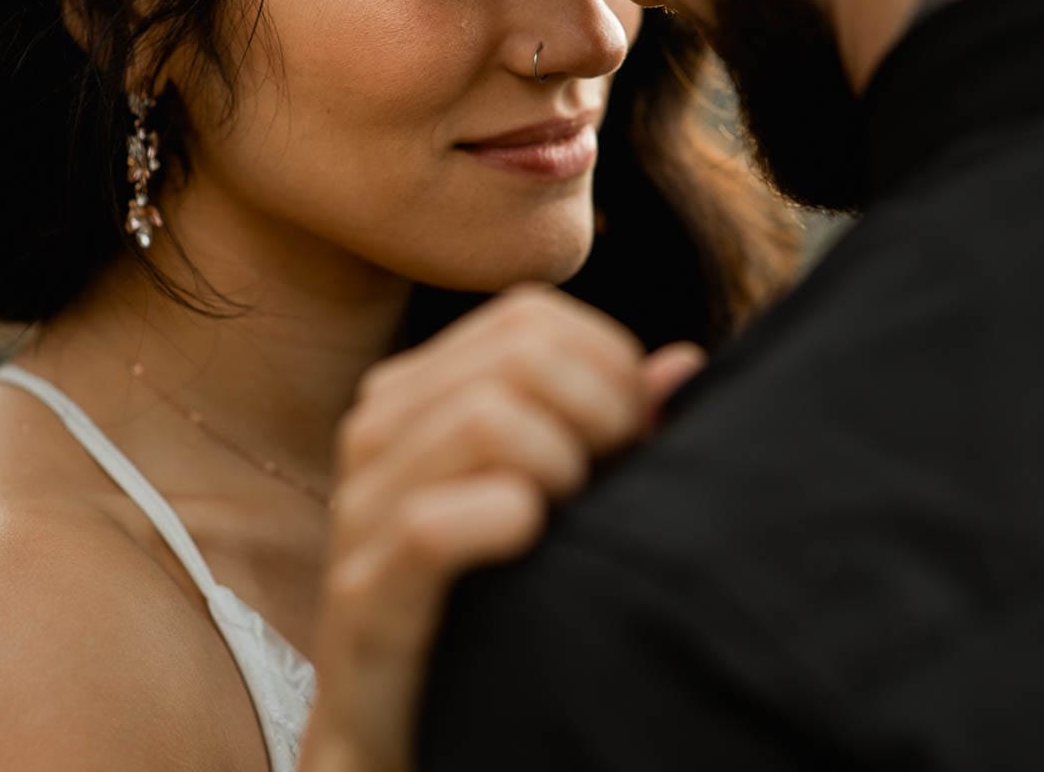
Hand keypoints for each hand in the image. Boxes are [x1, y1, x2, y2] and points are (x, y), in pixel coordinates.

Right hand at [299, 285, 705, 771]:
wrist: (398, 727)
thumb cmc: (487, 598)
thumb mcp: (556, 500)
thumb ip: (612, 429)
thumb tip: (683, 367)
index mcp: (415, 393)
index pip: (526, 317)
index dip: (605, 363)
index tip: (630, 436)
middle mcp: (377, 431)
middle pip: (517, 354)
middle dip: (598, 411)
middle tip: (611, 480)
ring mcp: (360, 508)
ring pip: (484, 420)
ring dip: (561, 469)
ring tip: (570, 518)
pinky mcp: (361, 593)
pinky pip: (432, 525)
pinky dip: (505, 522)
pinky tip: (531, 540)